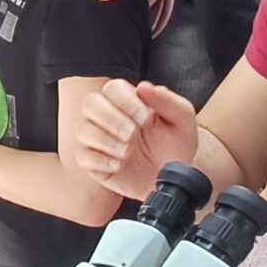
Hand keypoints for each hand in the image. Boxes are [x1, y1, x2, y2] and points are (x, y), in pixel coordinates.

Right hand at [72, 79, 198, 198]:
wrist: (172, 179)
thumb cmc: (175, 146)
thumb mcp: (182, 121)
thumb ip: (168, 101)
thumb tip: (144, 86)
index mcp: (129, 101)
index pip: (113, 88)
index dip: (126, 102)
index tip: (146, 119)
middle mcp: (109, 116)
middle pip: (90, 103)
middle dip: (111, 119)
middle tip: (132, 135)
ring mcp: (98, 139)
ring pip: (84, 130)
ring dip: (106, 141)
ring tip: (128, 153)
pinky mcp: (93, 162)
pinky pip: (83, 156)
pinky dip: (101, 161)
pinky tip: (119, 165)